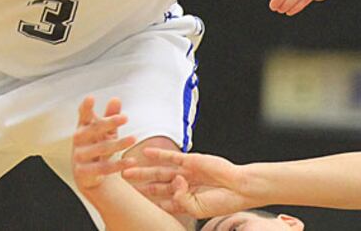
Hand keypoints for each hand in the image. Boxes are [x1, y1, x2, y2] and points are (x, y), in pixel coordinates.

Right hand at [72, 96, 136, 192]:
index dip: (86, 107)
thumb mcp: (106, 132)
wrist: (89, 176)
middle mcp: (78, 140)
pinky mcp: (83, 171)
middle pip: (94, 129)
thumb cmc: (98, 146)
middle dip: (109, 122)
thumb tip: (116, 99)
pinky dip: (118, 165)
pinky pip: (103, 168)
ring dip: (119, 144)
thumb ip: (110, 116)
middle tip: (125, 117)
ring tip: (134, 139)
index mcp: (82, 127)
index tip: (90, 98)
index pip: (83, 115)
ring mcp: (79, 156)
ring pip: (101, 148)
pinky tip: (132, 161)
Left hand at [123, 148, 251, 217]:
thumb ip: (180, 200)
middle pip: (154, 185)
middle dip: (138, 184)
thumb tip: (172, 187)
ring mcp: (185, 172)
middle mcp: (182, 186)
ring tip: (126, 168)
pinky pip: (171, 156)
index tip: (128, 202)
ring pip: (159, 171)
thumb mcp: (197, 208)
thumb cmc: (222, 202)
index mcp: (183, 201)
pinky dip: (159, 153)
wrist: (239, 188)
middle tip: (121, 181)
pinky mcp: (191, 160)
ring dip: (143, 170)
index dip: (146, 202)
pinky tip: (146, 152)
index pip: (159, 201)